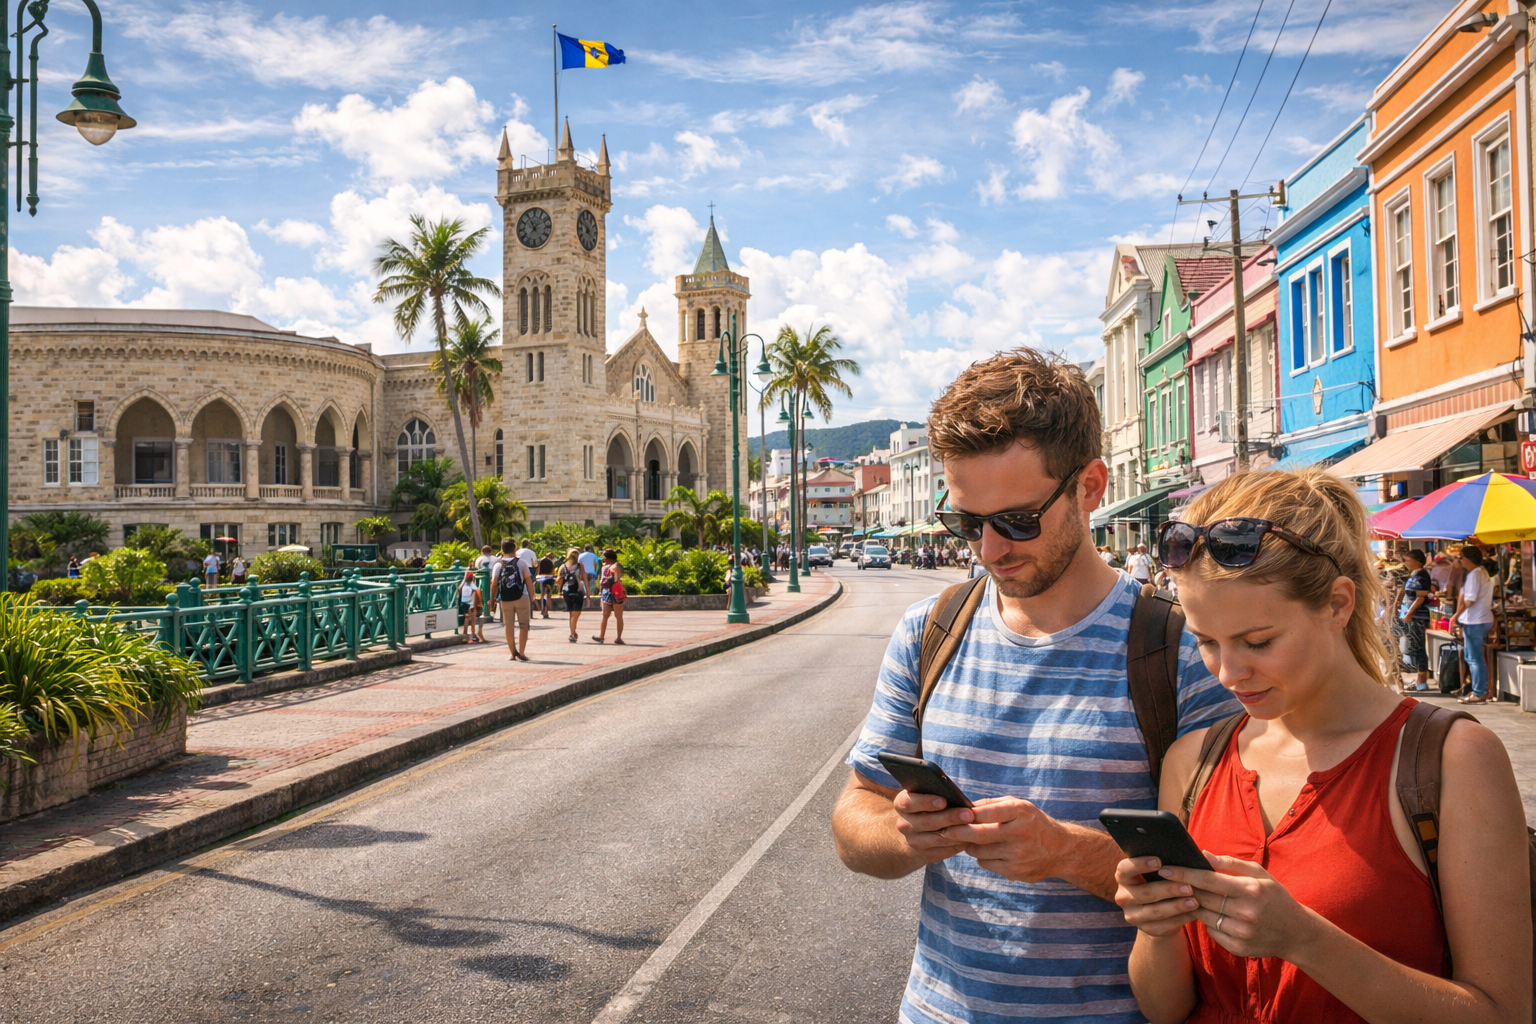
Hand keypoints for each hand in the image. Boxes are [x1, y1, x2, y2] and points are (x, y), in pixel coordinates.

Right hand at [891, 789, 972, 862]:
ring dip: (957, 833)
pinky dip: (958, 845)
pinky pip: (944, 851)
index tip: (943, 801)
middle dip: (950, 818)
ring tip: (974, 827)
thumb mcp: (926, 795)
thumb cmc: (928, 806)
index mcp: (902, 805)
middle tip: (968, 814)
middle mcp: (904, 825)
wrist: (917, 830)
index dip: (926, 802)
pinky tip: (969, 838)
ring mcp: (913, 842)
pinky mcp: (925, 855)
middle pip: (928, 822)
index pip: (910, 803)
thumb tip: (960, 797)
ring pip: (938, 839)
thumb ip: (938, 793)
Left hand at [943, 796, 1075, 882]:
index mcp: (1020, 812)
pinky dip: (982, 857)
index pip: (988, 812)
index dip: (967, 814)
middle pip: (979, 835)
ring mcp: (1018, 855)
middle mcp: (1020, 833)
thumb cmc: (1033, 822)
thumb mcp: (1019, 805)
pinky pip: (986, 864)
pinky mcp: (1016, 871)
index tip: (952, 814)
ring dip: (970, 846)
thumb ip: (991, 804)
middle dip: (957, 833)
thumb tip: (963, 807)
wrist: (1060, 850)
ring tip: (971, 840)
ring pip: (979, 851)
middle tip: (944, 831)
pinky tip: (989, 851)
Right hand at [1114, 856, 1200, 935]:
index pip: (1125, 869)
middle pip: (1145, 892)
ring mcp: (1133, 915)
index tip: (1159, 861)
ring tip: (1195, 901)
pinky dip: (1181, 919)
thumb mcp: (1159, 872)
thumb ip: (1168, 862)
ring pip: (1155, 911)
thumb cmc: (1161, 882)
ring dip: (1177, 906)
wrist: (1158, 911)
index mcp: (1123, 877)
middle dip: (1168, 889)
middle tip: (1189, 887)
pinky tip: (1194, 913)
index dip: (1140, 864)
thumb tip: (1199, 853)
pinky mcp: (1146, 929)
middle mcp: (1123, 897)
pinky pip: (1164, 925)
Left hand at [1156, 853, 1321, 960]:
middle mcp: (1245, 913)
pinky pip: (1211, 931)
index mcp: (1250, 890)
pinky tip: (1211, 913)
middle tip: (1170, 880)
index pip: (1208, 880)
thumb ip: (1230, 863)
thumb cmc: (1275, 897)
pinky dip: (1208, 921)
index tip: (1164, 869)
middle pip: (1202, 898)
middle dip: (1184, 888)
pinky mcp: (1238, 948)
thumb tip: (1203, 854)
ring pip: (1203, 916)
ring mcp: (1241, 933)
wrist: (1296, 933)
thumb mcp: (1259, 874)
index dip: (1183, 874)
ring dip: (1194, 905)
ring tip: (1190, 895)